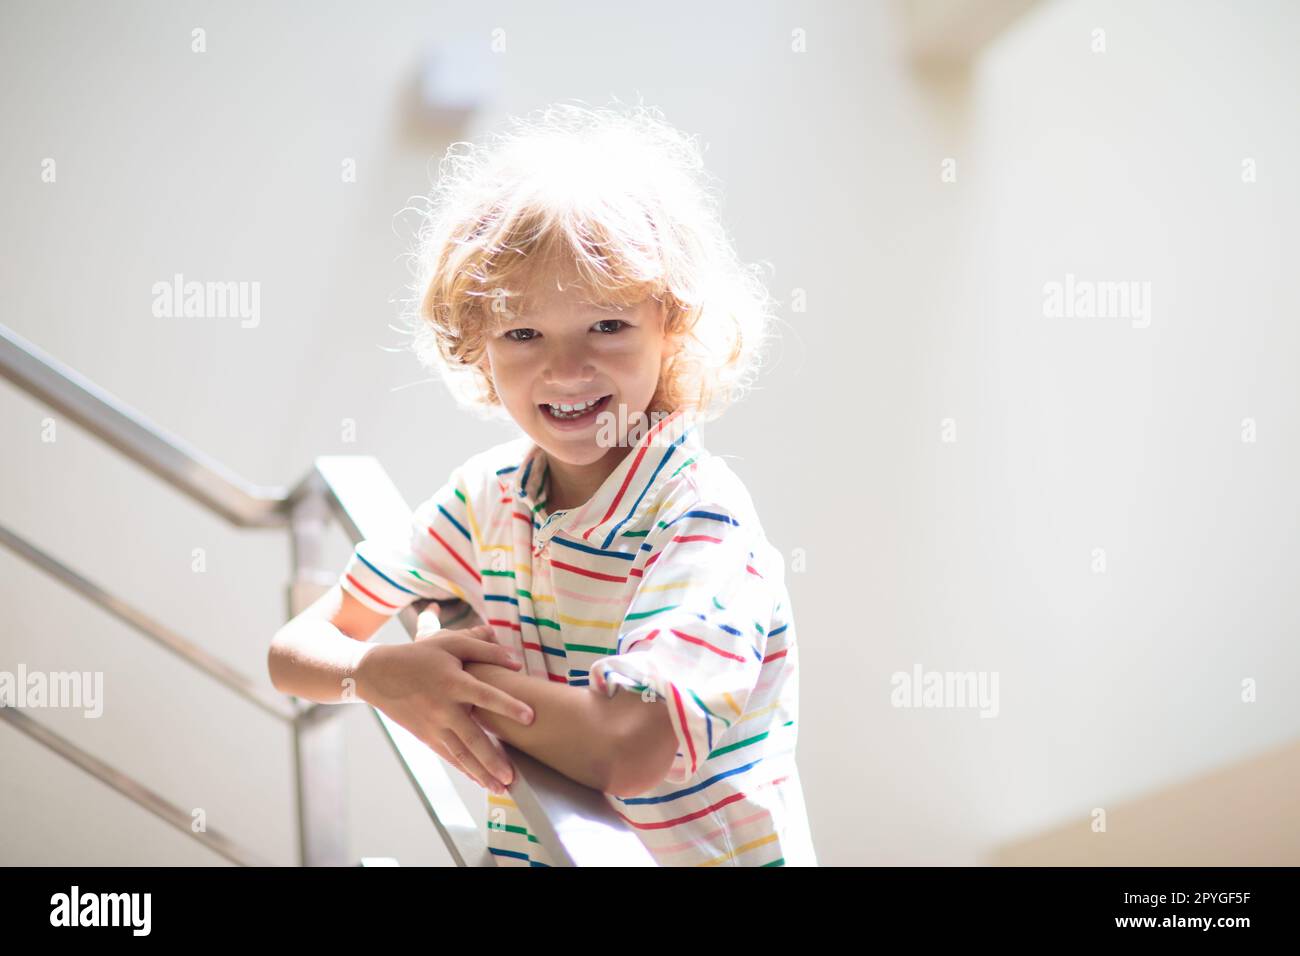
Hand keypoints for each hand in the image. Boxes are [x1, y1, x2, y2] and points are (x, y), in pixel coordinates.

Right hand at [355, 611, 534, 793]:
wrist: (379, 674)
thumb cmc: (419, 655)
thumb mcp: (450, 642)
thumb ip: (484, 648)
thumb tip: (517, 661)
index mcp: (453, 682)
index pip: (486, 695)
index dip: (508, 705)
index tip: (530, 716)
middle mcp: (443, 708)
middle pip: (472, 738)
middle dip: (493, 759)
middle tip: (513, 776)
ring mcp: (433, 726)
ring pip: (461, 754)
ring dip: (481, 772)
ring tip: (502, 788)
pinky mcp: (426, 736)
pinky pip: (449, 756)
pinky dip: (465, 770)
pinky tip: (481, 781)